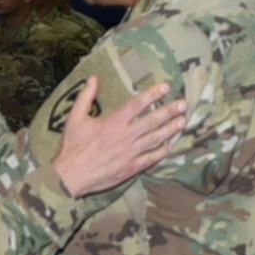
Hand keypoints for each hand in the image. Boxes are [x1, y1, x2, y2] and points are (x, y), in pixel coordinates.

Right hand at [53, 77, 186, 196]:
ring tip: (182, 121)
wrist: (71, 176)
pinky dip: (162, 151)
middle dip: (169, 111)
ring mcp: (131, 153)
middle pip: (153, 120)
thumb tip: (93, 78)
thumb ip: (85, 96)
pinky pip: (152, 158)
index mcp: (113, 122)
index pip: (138, 104)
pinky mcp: (132, 168)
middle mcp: (126, 136)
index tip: (166, 87)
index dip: (153, 94)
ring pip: (156, 138)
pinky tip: (170, 146)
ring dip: (170, 129)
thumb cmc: (72, 146)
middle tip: (183, 104)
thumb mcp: (75, 118)